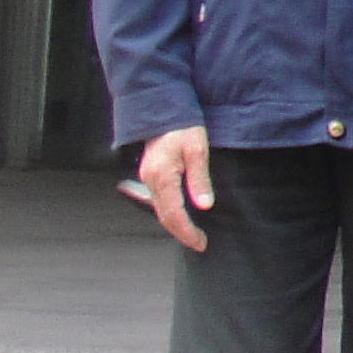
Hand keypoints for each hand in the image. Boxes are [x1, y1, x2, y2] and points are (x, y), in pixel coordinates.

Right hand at [136, 127, 214, 251]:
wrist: (162, 109)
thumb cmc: (183, 126)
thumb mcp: (198, 150)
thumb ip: (200, 179)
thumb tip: (204, 206)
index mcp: (162, 177)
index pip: (173, 214)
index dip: (186, 231)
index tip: (200, 243)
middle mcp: (150, 180)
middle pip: (164, 216)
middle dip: (181, 232)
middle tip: (199, 243)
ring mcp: (147, 178)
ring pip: (159, 209)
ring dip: (175, 224)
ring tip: (193, 234)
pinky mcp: (150, 174)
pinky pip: (159, 200)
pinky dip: (170, 212)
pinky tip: (181, 216)